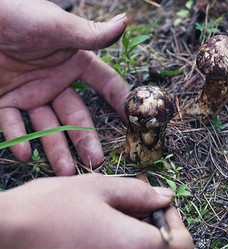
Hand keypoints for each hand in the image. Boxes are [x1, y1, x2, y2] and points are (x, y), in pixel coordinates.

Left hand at [0, 0, 129, 174]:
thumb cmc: (16, 15)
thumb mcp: (56, 26)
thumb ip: (90, 33)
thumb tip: (124, 22)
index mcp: (72, 63)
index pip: (104, 83)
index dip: (119, 99)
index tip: (132, 119)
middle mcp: (54, 82)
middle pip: (75, 116)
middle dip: (85, 140)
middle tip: (95, 161)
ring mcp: (30, 94)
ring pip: (47, 127)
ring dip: (55, 149)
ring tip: (65, 170)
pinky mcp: (5, 101)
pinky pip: (13, 124)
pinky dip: (18, 139)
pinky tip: (24, 153)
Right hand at [0, 174, 193, 248]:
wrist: (10, 231)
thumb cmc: (52, 207)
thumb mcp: (99, 188)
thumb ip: (138, 193)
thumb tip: (166, 195)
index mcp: (133, 246)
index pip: (182, 243)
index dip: (177, 219)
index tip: (159, 204)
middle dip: (161, 227)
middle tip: (142, 207)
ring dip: (144, 234)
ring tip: (124, 213)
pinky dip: (126, 242)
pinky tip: (110, 226)